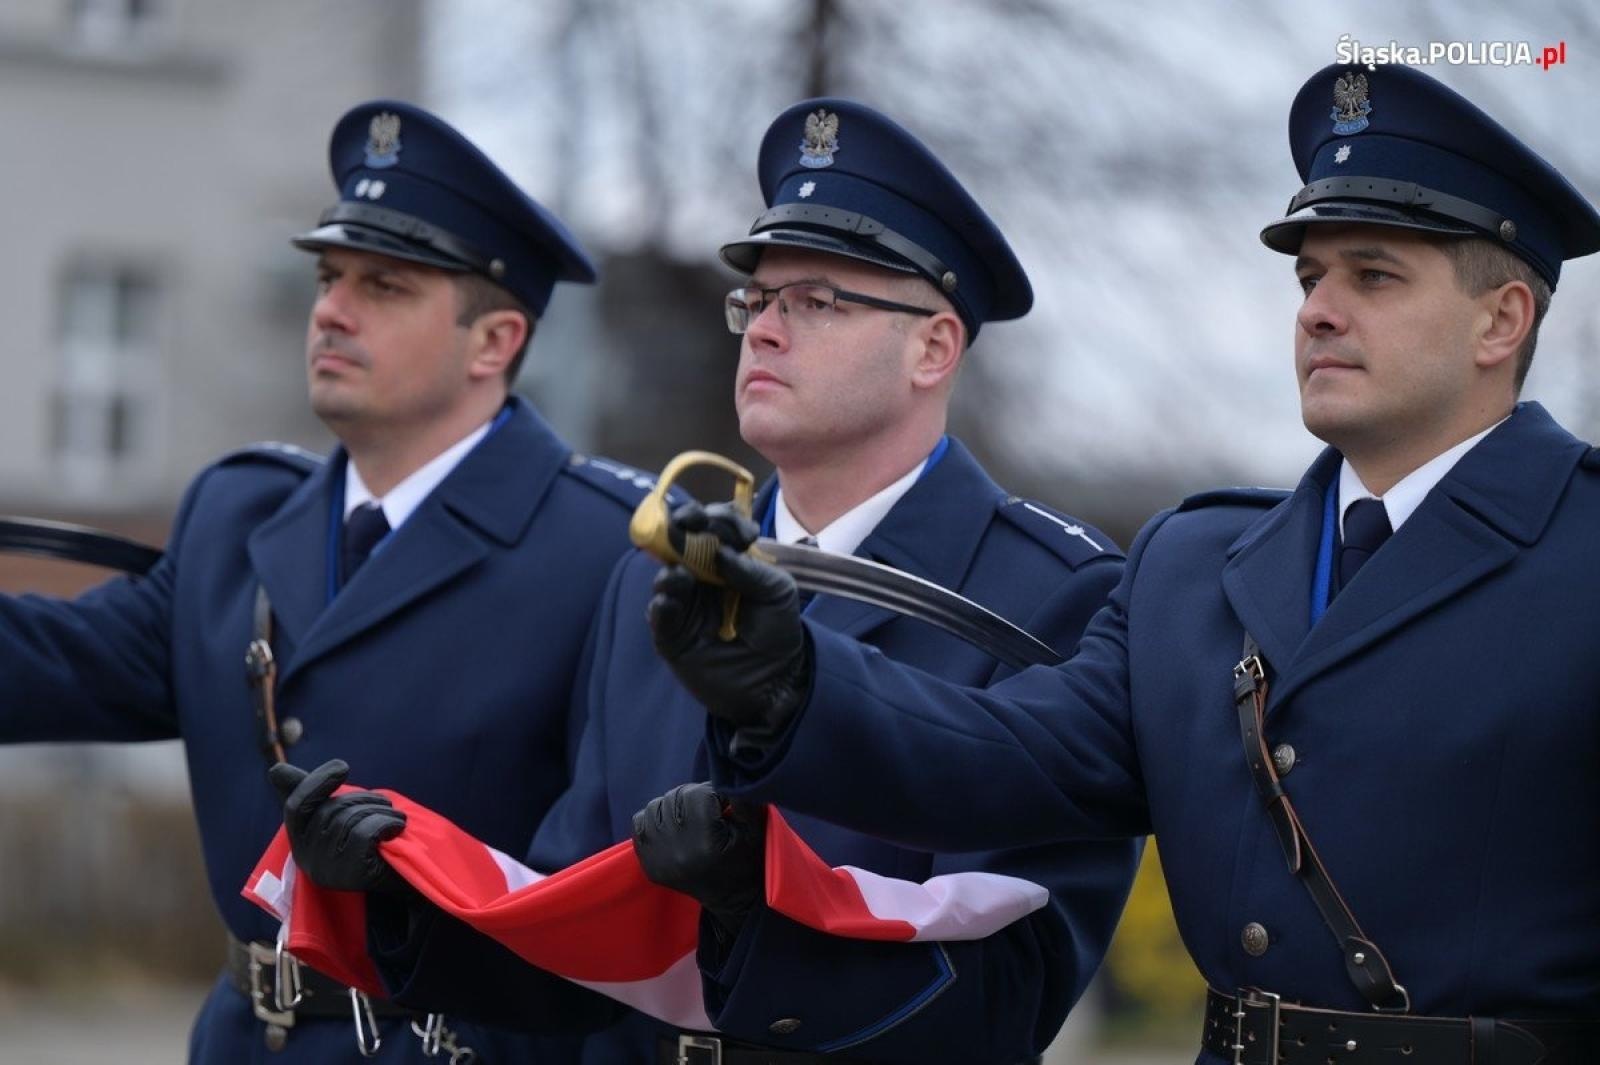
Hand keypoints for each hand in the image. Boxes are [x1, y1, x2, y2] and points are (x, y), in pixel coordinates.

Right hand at [268, 759, 407, 893]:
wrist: (400, 881)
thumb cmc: (369, 845)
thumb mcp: (340, 818)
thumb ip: (313, 795)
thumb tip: (276, 770)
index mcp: (301, 842)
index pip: (296, 807)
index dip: (316, 782)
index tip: (343, 767)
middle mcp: (307, 858)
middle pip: (331, 809)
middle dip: (364, 798)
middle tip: (386, 803)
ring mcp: (327, 869)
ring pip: (351, 819)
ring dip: (381, 811)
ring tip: (395, 818)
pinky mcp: (350, 875)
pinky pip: (366, 833)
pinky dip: (387, 824)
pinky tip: (396, 829)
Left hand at [632, 783, 765, 933]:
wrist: (733, 897)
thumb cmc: (747, 857)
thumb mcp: (755, 828)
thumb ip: (744, 799)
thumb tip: (728, 775)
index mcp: (704, 844)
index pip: (696, 794)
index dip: (712, 792)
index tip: (722, 804)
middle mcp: (677, 853)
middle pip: (673, 797)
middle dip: (691, 798)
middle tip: (707, 810)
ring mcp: (659, 860)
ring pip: (654, 807)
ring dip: (672, 806)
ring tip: (690, 819)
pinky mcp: (648, 865)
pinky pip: (640, 823)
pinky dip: (654, 820)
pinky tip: (673, 829)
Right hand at [648, 501, 810, 737]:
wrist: (773, 683)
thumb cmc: (778, 632)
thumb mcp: (778, 593)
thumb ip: (753, 570)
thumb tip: (720, 552)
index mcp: (730, 560)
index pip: (717, 527)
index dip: (720, 519)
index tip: (739, 532)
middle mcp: (702, 575)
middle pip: (683, 540)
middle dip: (682, 526)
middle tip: (687, 523)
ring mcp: (685, 603)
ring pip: (666, 574)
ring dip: (670, 568)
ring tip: (681, 576)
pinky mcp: (672, 633)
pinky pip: (658, 613)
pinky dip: (661, 604)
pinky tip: (670, 602)